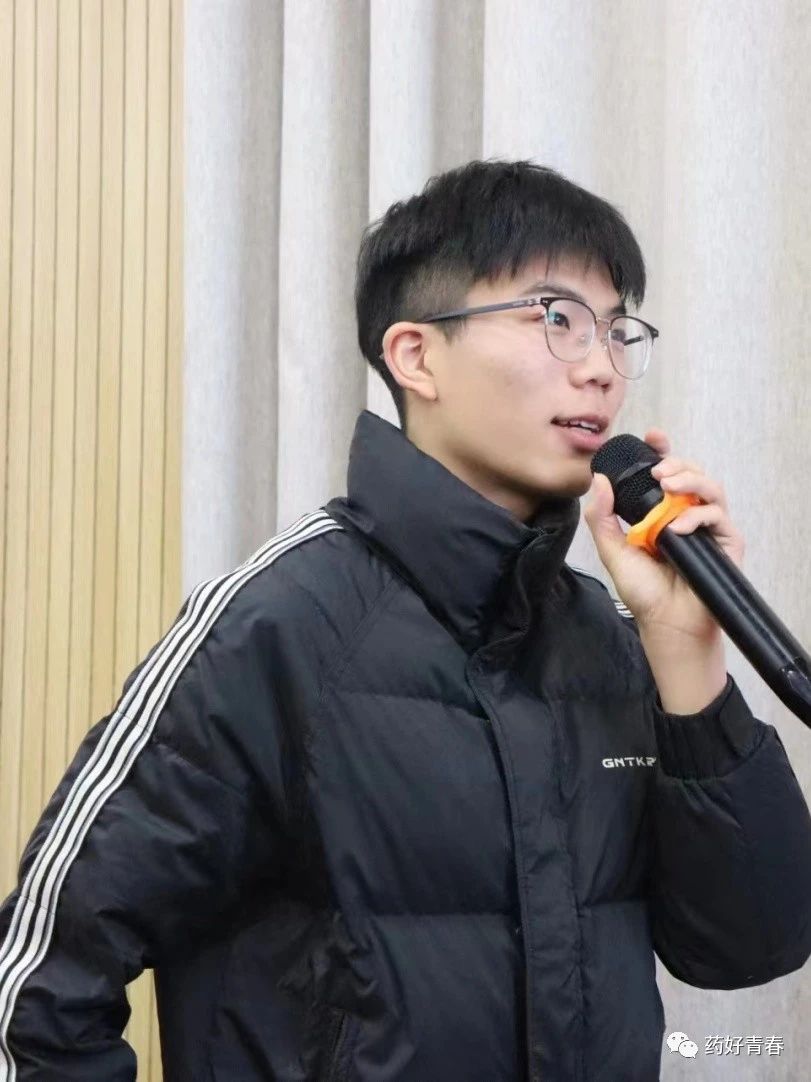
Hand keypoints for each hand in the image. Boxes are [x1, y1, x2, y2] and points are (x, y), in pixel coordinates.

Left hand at [583, 427, 745, 642]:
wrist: (666, 624)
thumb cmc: (644, 591)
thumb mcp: (613, 550)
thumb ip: (602, 517)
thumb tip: (598, 480)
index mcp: (661, 513)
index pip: (667, 474)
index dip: (664, 451)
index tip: (654, 437)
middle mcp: (687, 515)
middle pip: (691, 473)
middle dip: (677, 463)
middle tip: (658, 469)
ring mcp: (708, 527)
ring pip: (711, 487)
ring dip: (691, 479)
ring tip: (669, 485)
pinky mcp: (726, 542)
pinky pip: (718, 516)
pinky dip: (698, 515)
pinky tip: (678, 526)